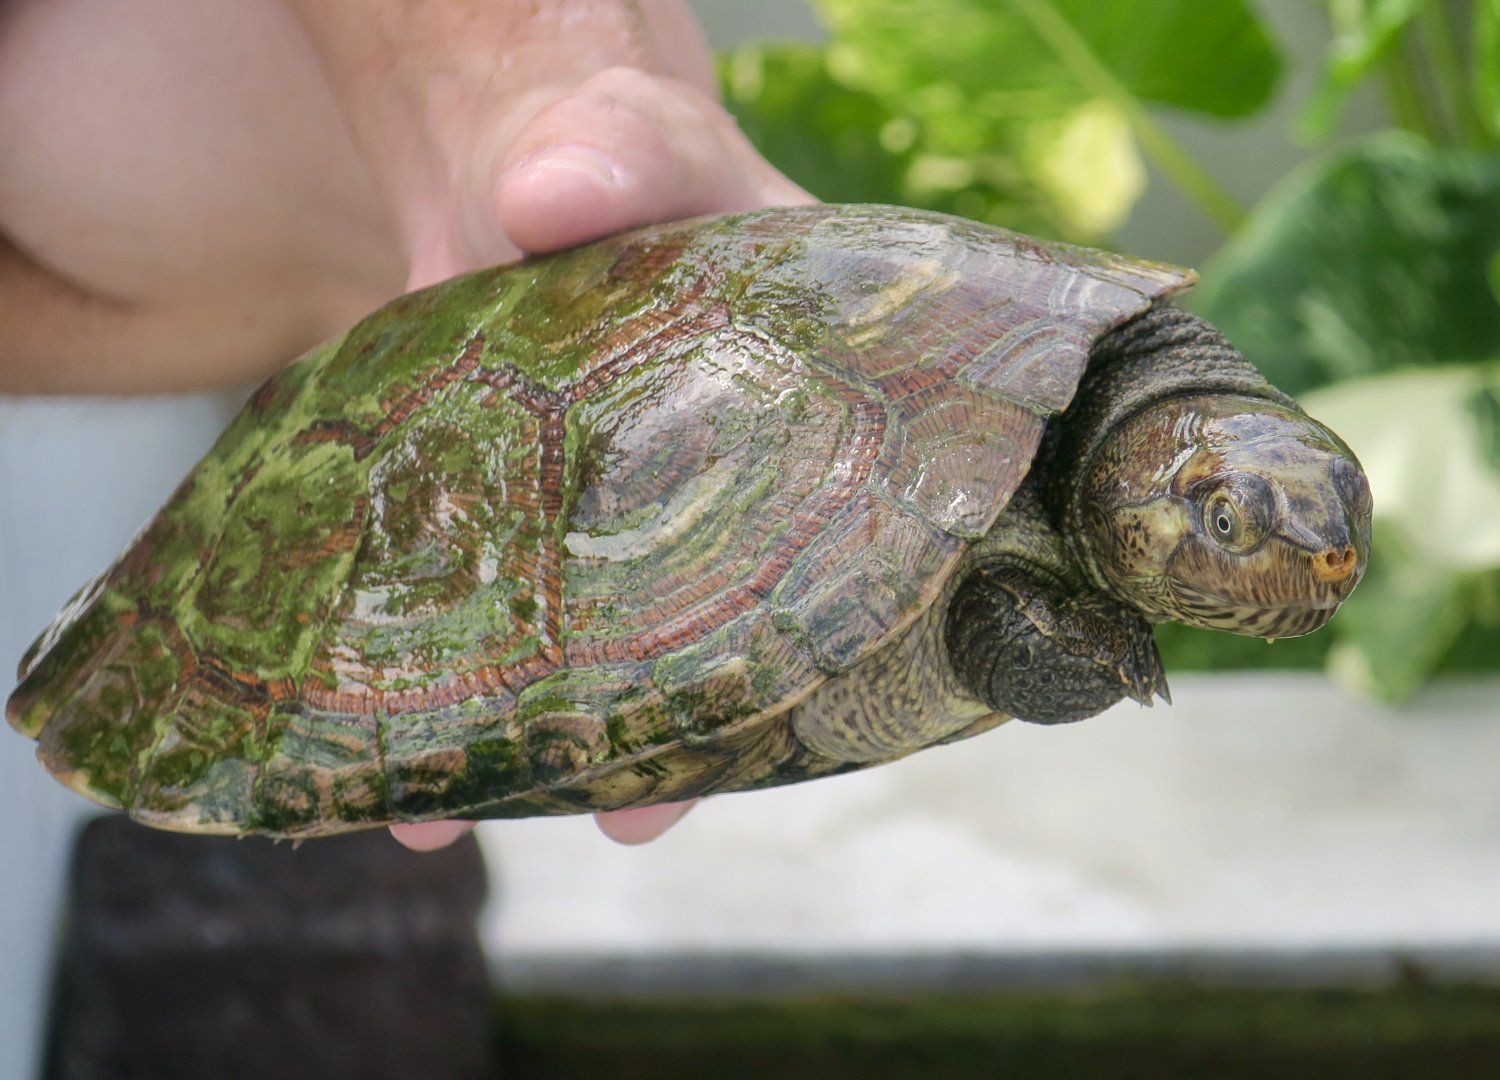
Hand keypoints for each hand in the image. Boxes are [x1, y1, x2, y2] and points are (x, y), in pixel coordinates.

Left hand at [289, 4, 811, 850]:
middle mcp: (719, 475)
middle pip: (716, 616)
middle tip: (640, 813)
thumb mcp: (633, 134)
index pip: (858, 509)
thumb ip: (617, 150)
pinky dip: (442, 663)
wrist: (519, 155)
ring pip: (591, 634)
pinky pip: (484, 599)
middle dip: (676, 721)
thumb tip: (547, 191)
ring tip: (462, 806)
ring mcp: (608, 506)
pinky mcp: (513, 508)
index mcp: (802, 389)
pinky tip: (390, 732)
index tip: (817, 709)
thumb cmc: (612, 141)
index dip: (848, 617)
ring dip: (539, 724)